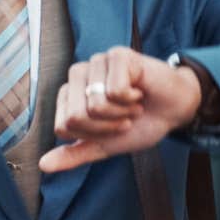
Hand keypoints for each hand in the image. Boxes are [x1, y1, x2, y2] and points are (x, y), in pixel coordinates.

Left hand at [39, 46, 202, 173]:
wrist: (175, 111)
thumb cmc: (140, 124)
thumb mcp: (104, 145)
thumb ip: (75, 153)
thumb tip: (44, 165)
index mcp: (69, 94)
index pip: (63, 127)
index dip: (92, 136)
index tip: (112, 128)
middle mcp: (79, 74)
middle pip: (75, 116)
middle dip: (105, 127)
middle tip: (124, 118)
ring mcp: (97, 61)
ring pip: (95, 105)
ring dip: (121, 113)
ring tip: (133, 104)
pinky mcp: (118, 55)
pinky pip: (114, 91)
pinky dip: (132, 100)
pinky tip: (140, 92)